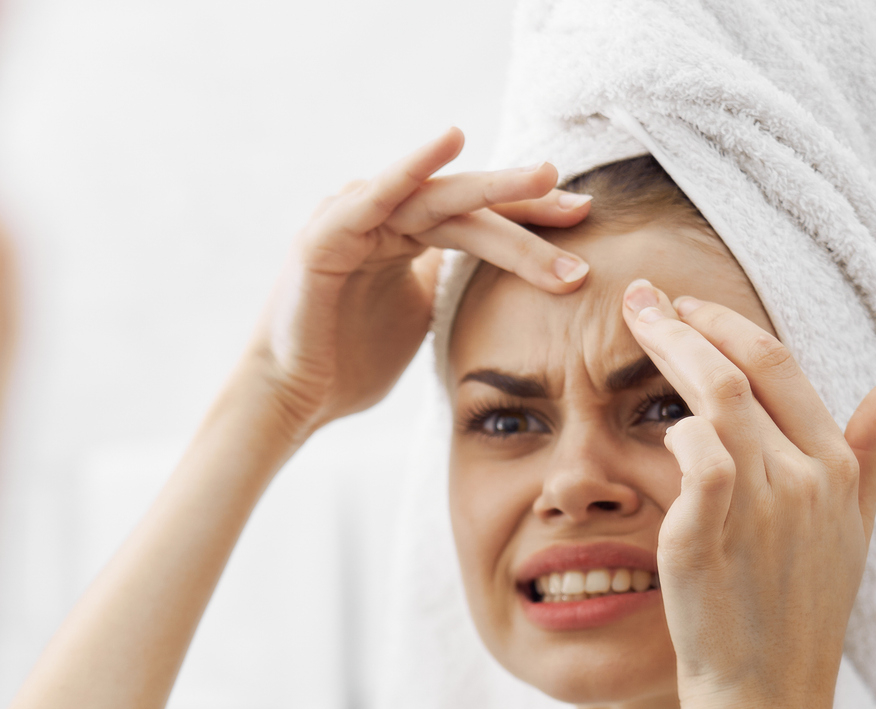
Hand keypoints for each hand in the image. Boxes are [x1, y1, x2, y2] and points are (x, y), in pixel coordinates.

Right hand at [252, 128, 592, 439]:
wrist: (292, 398)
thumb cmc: (349, 366)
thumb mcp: (422, 319)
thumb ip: (451, 288)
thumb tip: (502, 284)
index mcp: (408, 237)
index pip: (480, 219)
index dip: (531, 218)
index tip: (584, 221)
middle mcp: (385, 218)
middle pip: (468, 205)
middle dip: (528, 206)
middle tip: (583, 208)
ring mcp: (356, 218)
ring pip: (438, 200)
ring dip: (494, 189)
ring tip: (545, 181)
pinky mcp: (328, 232)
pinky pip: (378, 194)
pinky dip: (411, 168)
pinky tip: (449, 143)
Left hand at [620, 280, 875, 708]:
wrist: (767, 692)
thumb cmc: (800, 612)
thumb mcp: (850, 528)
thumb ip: (870, 453)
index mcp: (836, 466)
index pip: (782, 366)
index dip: (729, 324)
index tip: (684, 303)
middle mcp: (806, 477)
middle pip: (744, 371)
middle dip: (686, 322)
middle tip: (638, 294)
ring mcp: (763, 506)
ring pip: (718, 401)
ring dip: (672, 356)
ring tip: (633, 328)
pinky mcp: (712, 537)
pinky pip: (699, 460)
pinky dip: (677, 434)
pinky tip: (660, 430)